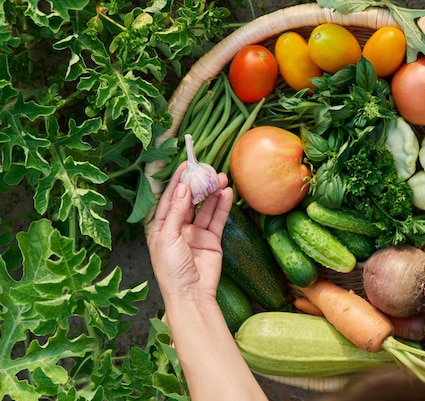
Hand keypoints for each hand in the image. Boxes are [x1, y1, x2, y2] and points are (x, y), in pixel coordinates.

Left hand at [147, 162, 232, 300]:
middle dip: (199, 185)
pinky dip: (222, 206)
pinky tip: (226, 194)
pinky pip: (217, 219)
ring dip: (213, 193)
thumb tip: (183, 188)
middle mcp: (179, 228)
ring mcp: (196, 233)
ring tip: (222, 179)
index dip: (178, 181)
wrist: (191, 294)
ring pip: (206, 208)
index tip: (187, 165)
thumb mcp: (168, 237)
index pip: (171, 198)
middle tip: (209, 170)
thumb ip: (176, 211)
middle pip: (190, 200)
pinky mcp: (212, 240)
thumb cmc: (171, 269)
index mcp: (162, 227)